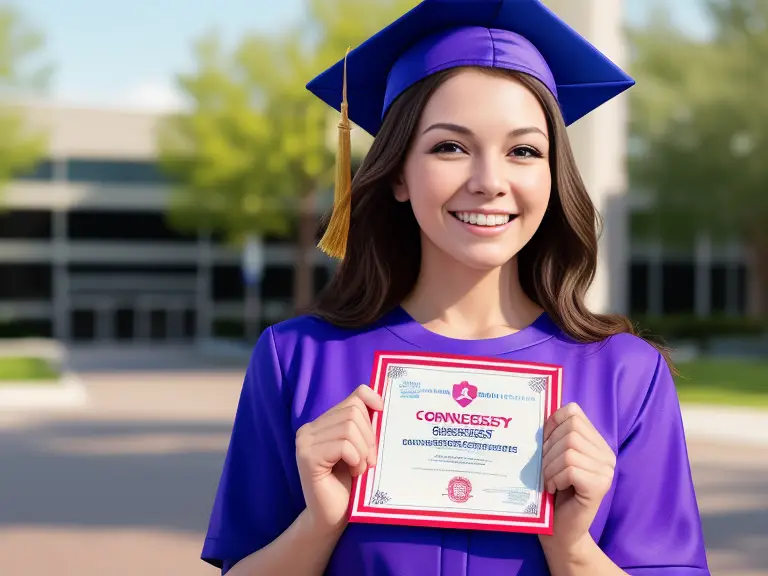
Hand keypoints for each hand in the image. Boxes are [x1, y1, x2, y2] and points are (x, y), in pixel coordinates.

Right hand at [295, 385, 383, 535]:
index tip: (383, 413)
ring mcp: (305, 441)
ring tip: (360, 468)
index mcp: (322, 422)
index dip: (372, 400)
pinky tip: (353, 472)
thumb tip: (382, 405)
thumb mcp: (359, 449)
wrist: (331, 517)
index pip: (354, 396)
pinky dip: (355, 459)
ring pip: (349, 428)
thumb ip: (363, 428)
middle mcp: (309, 428)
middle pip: (354, 412)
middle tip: (370, 460)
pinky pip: (343, 445)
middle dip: (370, 437)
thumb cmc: (348, 485)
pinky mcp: (307, 457)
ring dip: (363, 451)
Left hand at [538, 402, 615, 554]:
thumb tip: (537, 409)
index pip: (573, 412)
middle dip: (548, 450)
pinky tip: (555, 489)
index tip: (543, 442)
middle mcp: (606, 455)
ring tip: (549, 481)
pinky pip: (571, 468)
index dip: (552, 422)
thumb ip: (553, 436)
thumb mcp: (552, 458)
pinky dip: (556, 478)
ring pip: (569, 450)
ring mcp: (606, 471)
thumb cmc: (553, 493)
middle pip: (569, 431)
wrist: (560, 532)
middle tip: (545, 469)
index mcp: (597, 444)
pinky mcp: (600, 487)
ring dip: (549, 467)